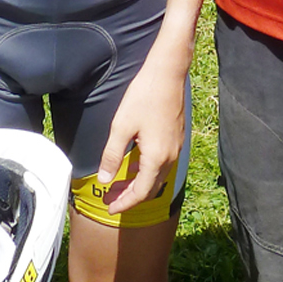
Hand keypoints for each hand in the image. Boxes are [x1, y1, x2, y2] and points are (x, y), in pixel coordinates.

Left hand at [96, 56, 186, 214]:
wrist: (168, 73)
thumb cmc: (144, 96)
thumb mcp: (122, 126)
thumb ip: (112, 155)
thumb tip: (105, 180)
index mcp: (156, 157)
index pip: (141, 193)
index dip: (125, 204)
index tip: (111, 209)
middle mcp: (170, 156)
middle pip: (151, 188)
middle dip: (131, 196)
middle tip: (113, 199)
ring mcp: (176, 147)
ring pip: (158, 176)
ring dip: (140, 183)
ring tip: (121, 183)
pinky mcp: (177, 138)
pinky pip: (163, 163)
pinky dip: (148, 170)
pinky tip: (135, 162)